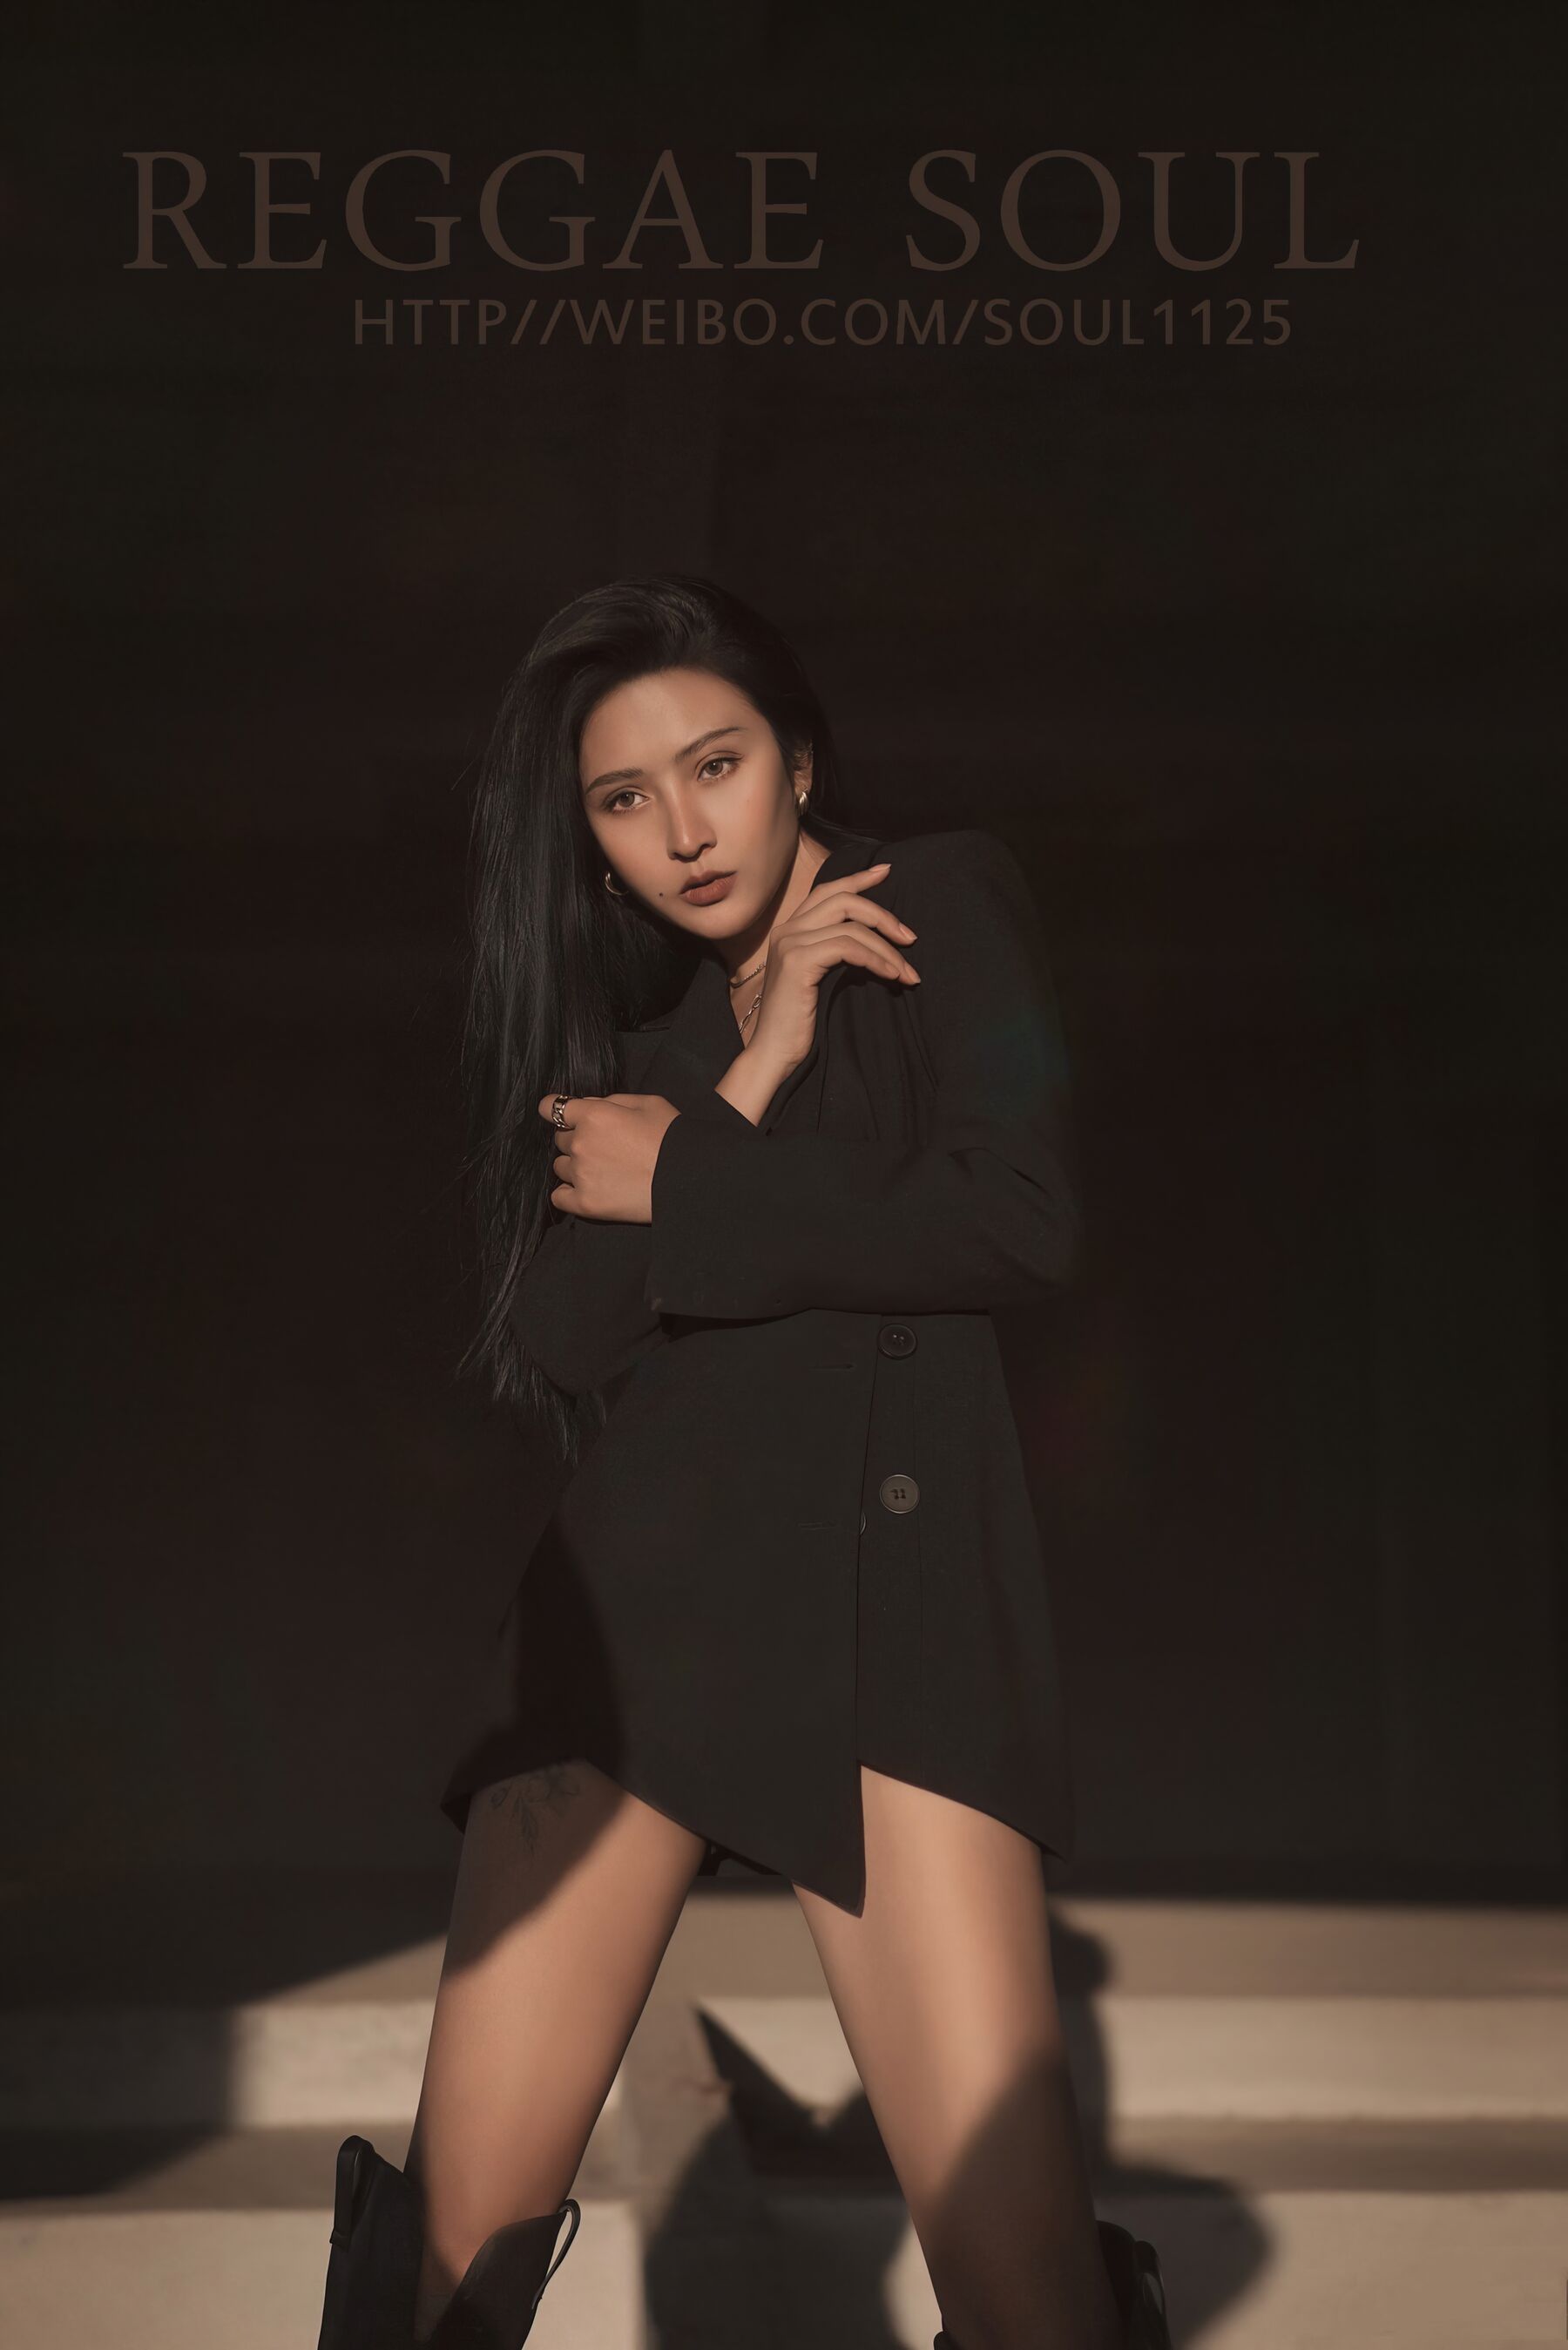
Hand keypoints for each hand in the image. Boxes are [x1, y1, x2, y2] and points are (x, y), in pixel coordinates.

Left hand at [537, 1090, 680, 1221]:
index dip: (555, 1110)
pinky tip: (588, 1190)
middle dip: (576, 1139)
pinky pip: (559, 1197)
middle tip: (604, 1148)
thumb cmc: (673, 1137)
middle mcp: (581, 1144)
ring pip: (560, 1167)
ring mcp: (581, 1175)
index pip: (550, 1108)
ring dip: (574, 1167)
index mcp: (594, 1115)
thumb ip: (612, 1100)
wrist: (690, 1179)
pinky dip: (569, 1193)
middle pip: (560, 1139)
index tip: (562, 1117)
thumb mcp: (648, 1103)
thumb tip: (586, 1105)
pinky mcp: (586, 1204)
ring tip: (602, 1171)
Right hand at [744, 860, 919, 1077]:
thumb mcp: (818, 979)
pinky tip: (891, 975)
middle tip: (910, 939)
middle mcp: (786, 930)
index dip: (859, 878)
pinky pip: (848, 946)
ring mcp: (790, 943)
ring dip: (887, 948)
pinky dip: (876, 958)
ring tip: (907, 972)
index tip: (887, 872)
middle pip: (843, 900)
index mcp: (789, 930)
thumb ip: (834, 953)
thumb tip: (875, 940)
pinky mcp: (798, 962)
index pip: (827, 891)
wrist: (773, 1053)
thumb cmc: (800, 1023)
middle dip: (883, 916)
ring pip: (851, 926)